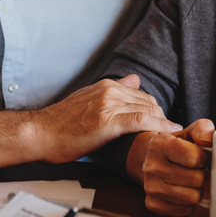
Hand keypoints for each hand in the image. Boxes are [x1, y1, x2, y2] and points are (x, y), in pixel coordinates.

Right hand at [32, 75, 180, 163]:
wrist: (40, 134)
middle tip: (171, 134)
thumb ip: (112, 90)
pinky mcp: (108, 122)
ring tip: (175, 137)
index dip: (155, 110)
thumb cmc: (61, 124)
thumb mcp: (87, 99)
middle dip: (163, 118)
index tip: (163, 124)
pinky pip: (142, 120)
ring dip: (165, 123)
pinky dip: (160, 126)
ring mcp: (108, 105)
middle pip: (149, 101)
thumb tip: (134, 79)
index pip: (141, 94)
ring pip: (148, 109)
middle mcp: (109, 91)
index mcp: (105, 86)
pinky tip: (171, 133)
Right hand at [129, 119, 212, 216]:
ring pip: (193, 198)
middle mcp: (151, 167)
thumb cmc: (174, 147)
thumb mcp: (188, 132)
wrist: (149, 159)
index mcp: (159, 145)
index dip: (203, 158)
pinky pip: (186, 210)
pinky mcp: (153, 204)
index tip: (199, 156)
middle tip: (195, 170)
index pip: (195, 158)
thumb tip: (209, 138)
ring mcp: (150, 188)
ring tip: (190, 181)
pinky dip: (189, 203)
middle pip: (197, 179)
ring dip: (197, 190)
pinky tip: (183, 191)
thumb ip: (203, 129)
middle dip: (202, 174)